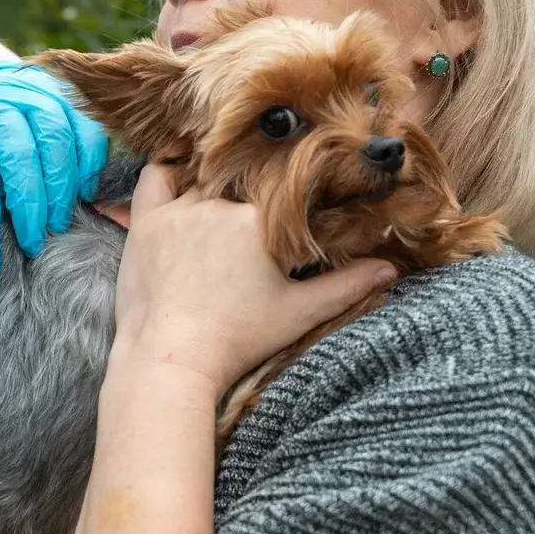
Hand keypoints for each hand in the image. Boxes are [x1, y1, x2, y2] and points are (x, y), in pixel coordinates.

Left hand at [0, 61, 107, 269]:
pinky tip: (84, 193)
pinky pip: (87, 131)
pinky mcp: (69, 93)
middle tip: (35, 241)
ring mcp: (35, 90)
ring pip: (56, 141)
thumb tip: (1, 246)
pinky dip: (88, 166)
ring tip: (59, 222)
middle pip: (18, 157)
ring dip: (60, 190)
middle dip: (29, 208)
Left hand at [114, 165, 397, 392]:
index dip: (289, 201)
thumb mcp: (298, 314)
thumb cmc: (237, 339)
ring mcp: (178, 211)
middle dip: (252, 195)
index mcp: (261, 220)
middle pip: (243, 183)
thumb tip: (389, 269)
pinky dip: (167, 172)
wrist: (171, 360)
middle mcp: (219, 205)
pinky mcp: (144, 222)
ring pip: (202, 180)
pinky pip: (153, 178)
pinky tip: (179, 178)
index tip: (289, 213)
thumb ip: (345, 286)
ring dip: (214, 187)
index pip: (284, 191)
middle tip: (252, 215)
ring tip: (221, 203)